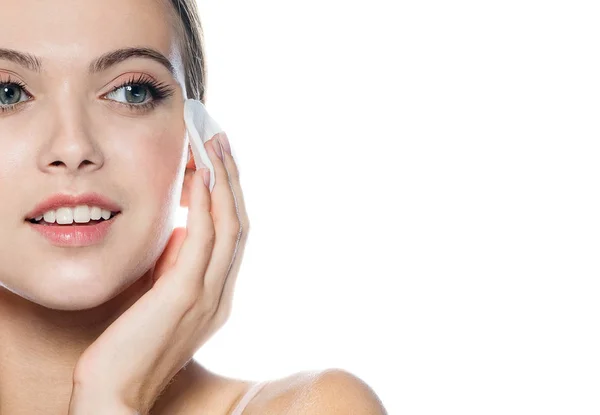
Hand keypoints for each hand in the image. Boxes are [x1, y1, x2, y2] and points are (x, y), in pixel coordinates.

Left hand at [68, 135, 249, 413]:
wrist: (116, 391)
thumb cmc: (131, 343)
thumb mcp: (160, 294)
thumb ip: (175, 262)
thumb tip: (181, 226)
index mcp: (219, 293)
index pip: (234, 234)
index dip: (230, 193)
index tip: (218, 158)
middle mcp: (223, 292)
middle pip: (240, 222)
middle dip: (232, 176)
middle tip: (220, 137)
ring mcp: (209, 295)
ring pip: (230, 225)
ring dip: (223, 179)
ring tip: (212, 142)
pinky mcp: (185, 295)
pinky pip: (204, 239)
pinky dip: (205, 203)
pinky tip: (198, 175)